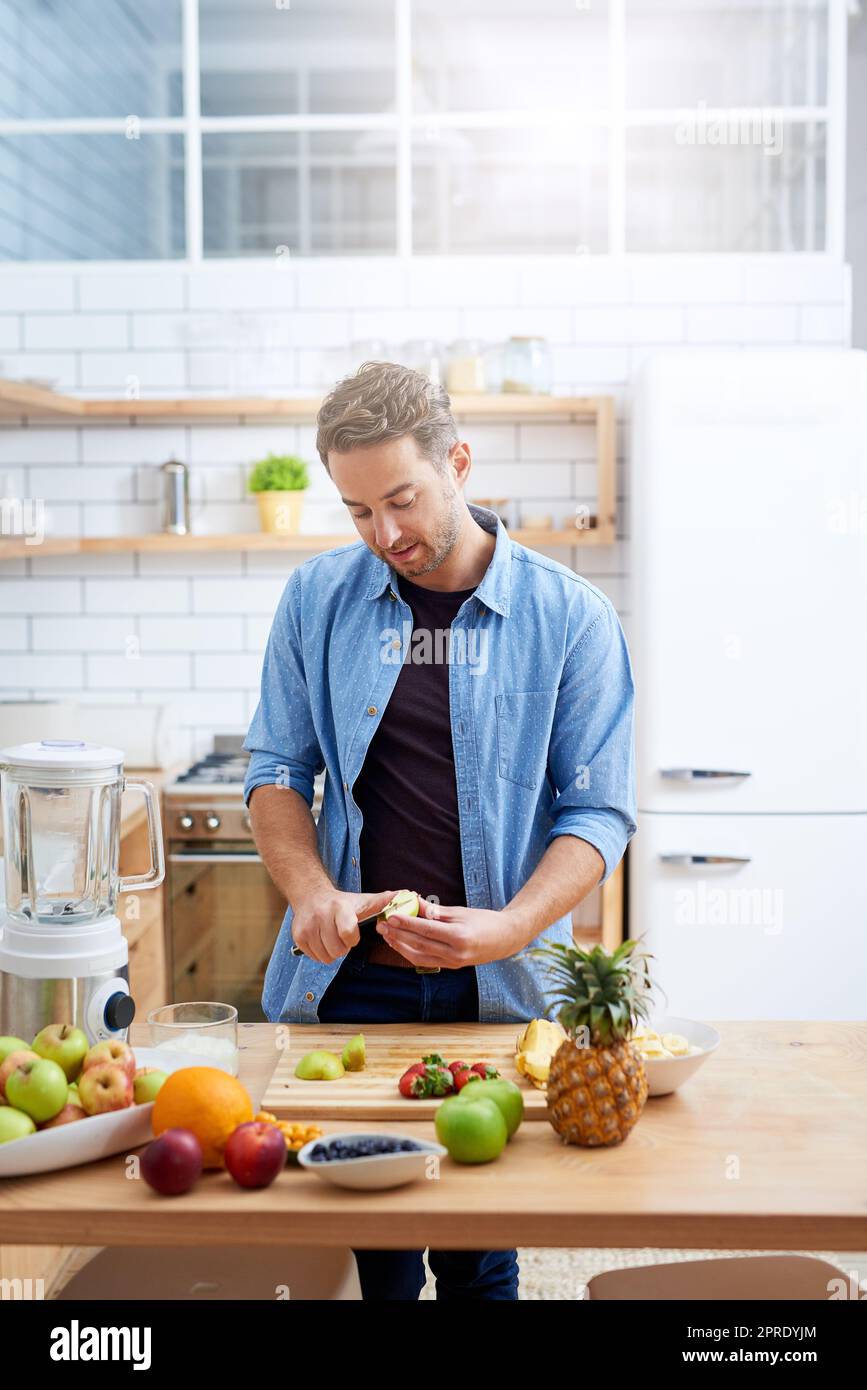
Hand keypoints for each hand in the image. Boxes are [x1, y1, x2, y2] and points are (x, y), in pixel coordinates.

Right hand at [291, 887, 396, 964]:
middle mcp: (320, 916)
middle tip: (342, 936)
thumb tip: (411, 895)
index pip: (348, 933)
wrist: (311, 895)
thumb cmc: (343, 902)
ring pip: (325, 956)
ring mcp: (307, 927)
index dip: (352, 939)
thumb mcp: (364, 900)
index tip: (353, 933)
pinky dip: (320, 953)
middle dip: (343, 947)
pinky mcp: (298, 936)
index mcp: (339, 908)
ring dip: (332, 952)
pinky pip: (314, 957)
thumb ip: (386, 901)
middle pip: (337, 950)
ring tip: (333, 938)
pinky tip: (322, 940)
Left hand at [378, 896, 525, 969]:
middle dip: (398, 935)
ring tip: (387, 935)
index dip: (406, 923)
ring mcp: (453, 963)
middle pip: (419, 945)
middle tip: (382, 925)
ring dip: (400, 946)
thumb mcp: (460, 912)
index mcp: (458, 937)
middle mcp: (454, 953)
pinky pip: (426, 961)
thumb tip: (415, 902)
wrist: (504, 939)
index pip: (426, 930)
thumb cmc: (484, 921)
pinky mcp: (451, 966)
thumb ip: (436, 911)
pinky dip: (411, 953)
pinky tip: (401, 944)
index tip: (391, 916)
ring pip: (419, 957)